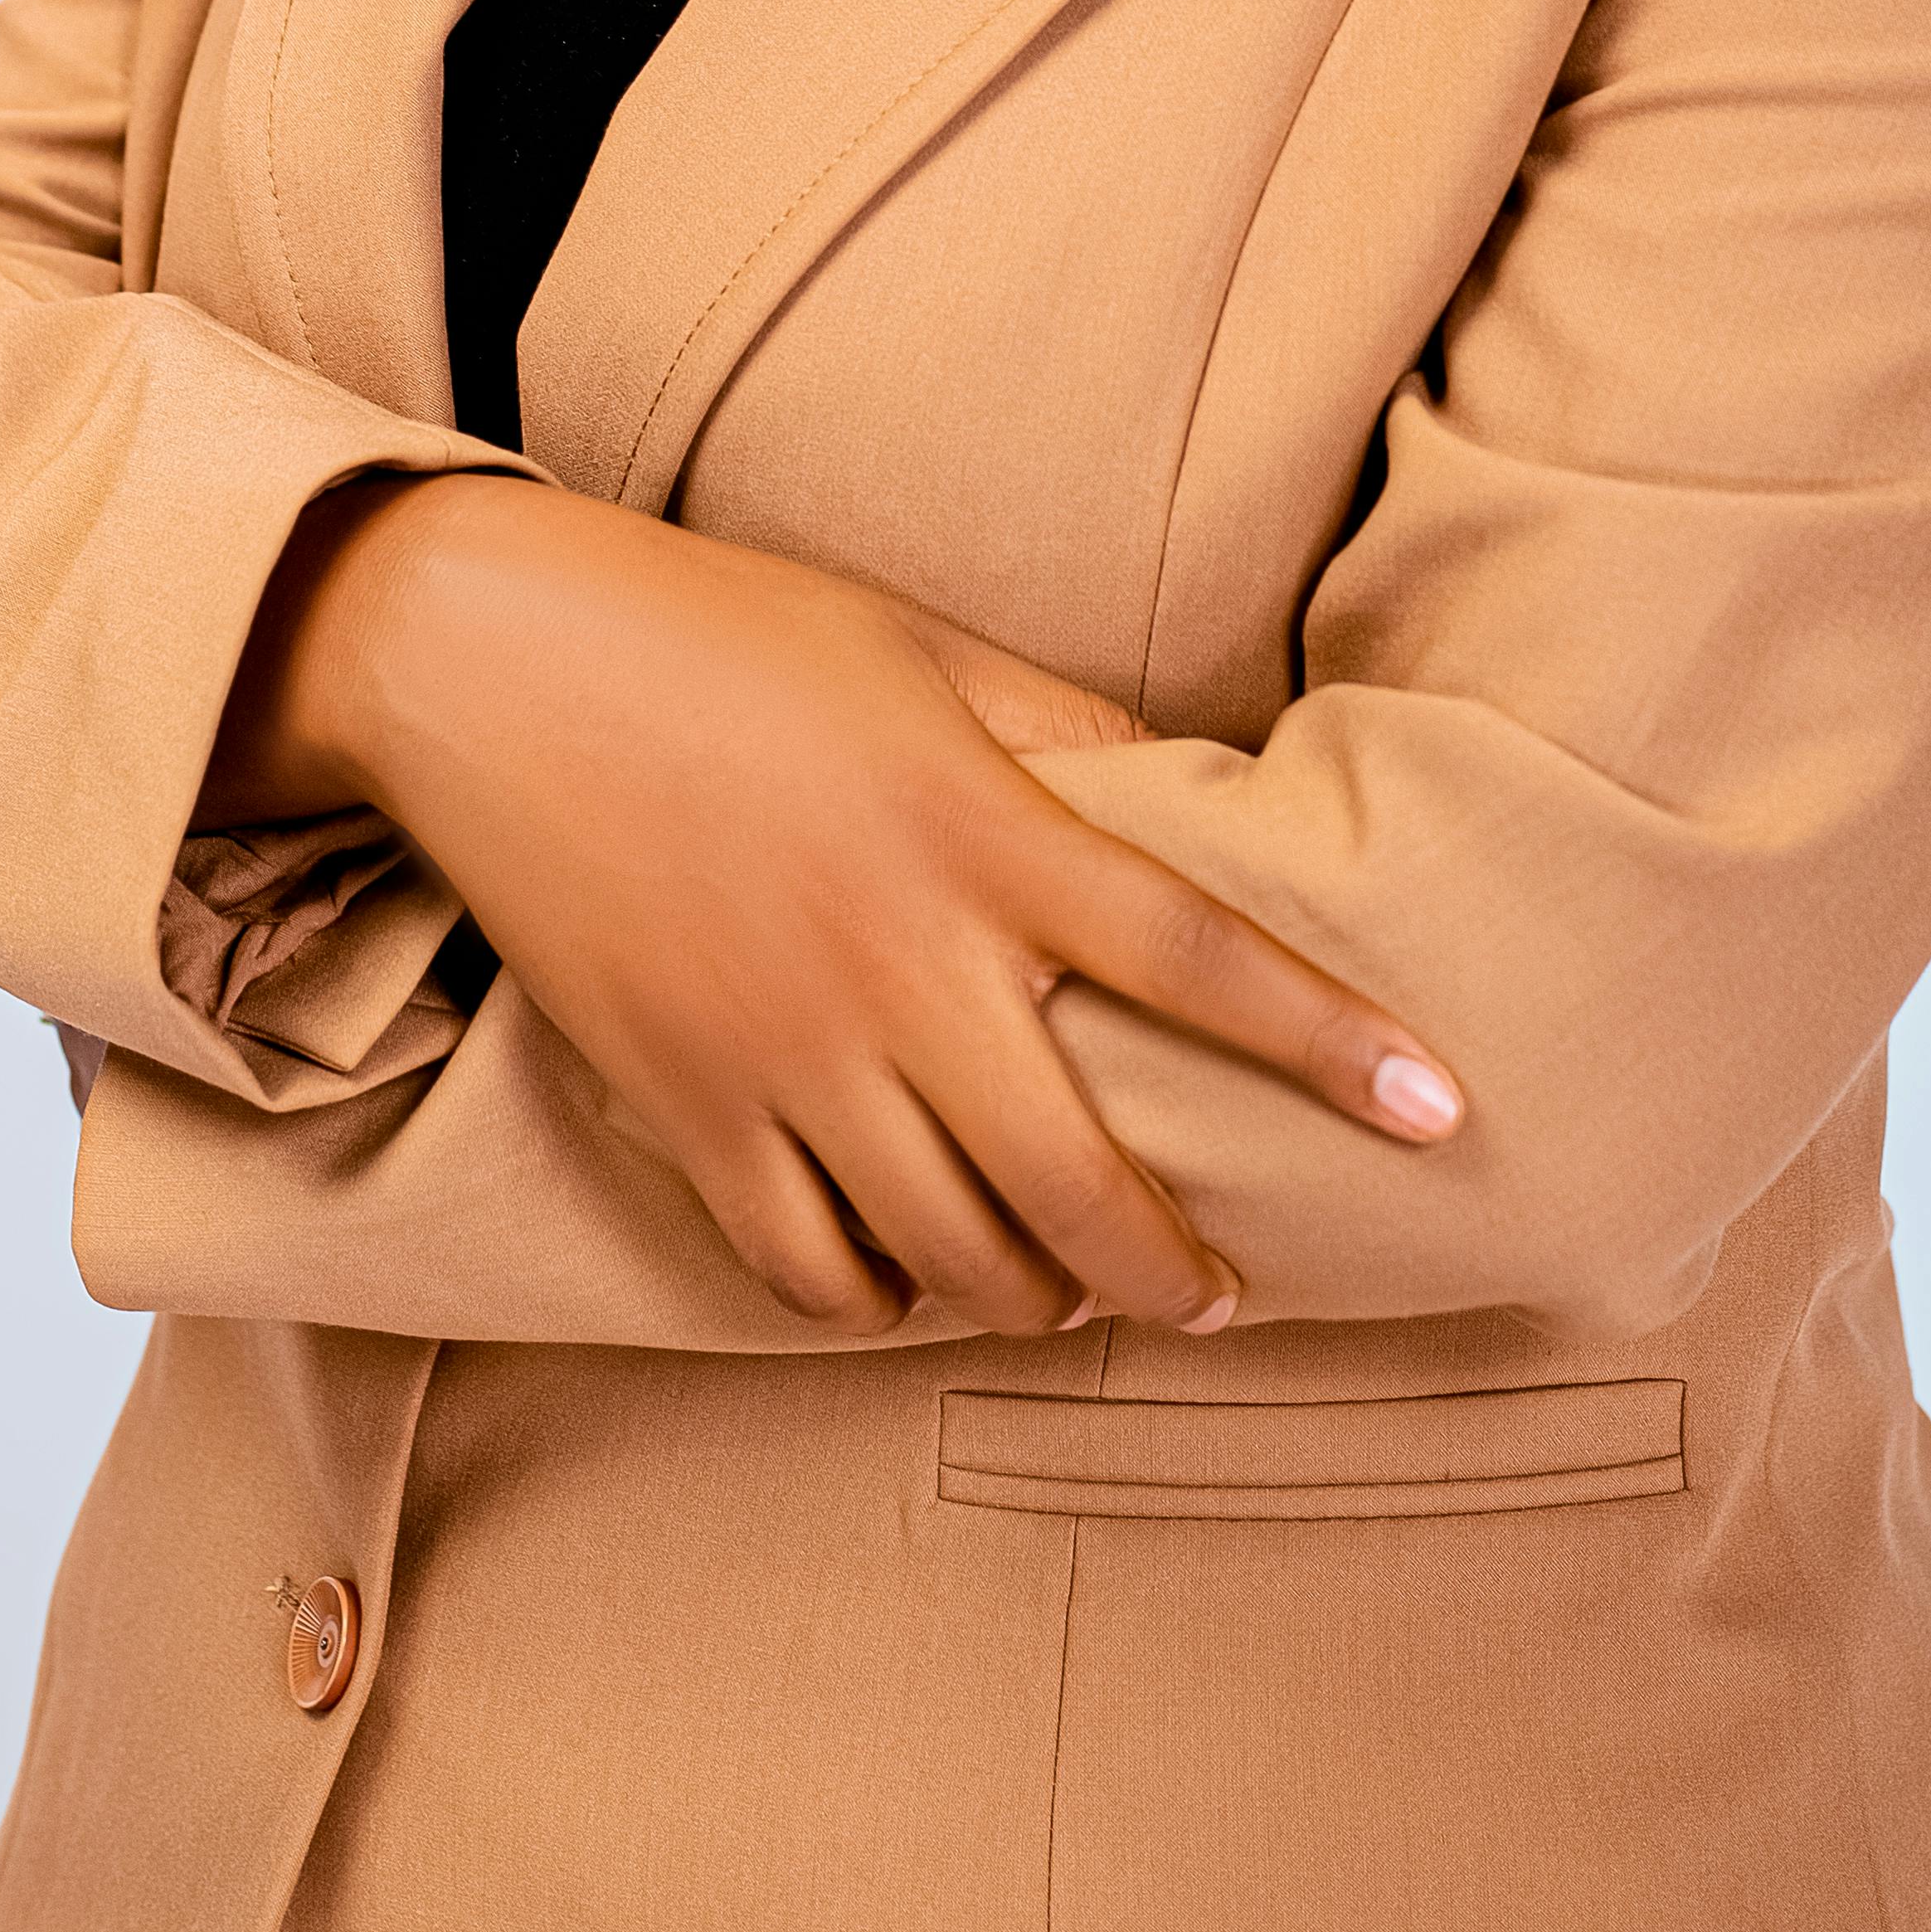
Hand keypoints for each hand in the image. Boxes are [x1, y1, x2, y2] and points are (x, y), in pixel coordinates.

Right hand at [217, 473, 1462, 1340]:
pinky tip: (916, 1284)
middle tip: (1221, 1291)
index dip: (1330, 1039)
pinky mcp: (688, 1101)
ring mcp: (787, 1048)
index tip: (1436, 1109)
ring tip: (1081, 1291)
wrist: (494, 661)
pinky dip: (879, 1301)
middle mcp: (899, 961)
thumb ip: (1064, 731)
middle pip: (1084, 1175)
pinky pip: (809, 1263)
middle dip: (1177, 1265)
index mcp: (979, 829)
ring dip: (1043, 1292)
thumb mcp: (921, 646)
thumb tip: (1194, 793)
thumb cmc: (727, 630)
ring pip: (956, 1248)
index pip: (1200, 953)